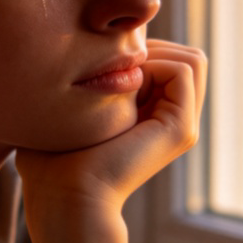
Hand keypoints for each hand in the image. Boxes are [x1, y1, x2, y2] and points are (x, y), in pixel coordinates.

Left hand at [15, 39, 206, 220]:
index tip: (98, 62)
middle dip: (150, 45)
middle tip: (111, 65)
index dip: (134, 46)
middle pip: (183, 55)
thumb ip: (77, 85)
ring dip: (156, 52)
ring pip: (193, 59)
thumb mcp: (64, 112)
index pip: (164, 56)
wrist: (62, 198)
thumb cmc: (49, 162)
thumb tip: (71, 57)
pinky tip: (125, 84)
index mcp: (150, 116)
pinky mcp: (181, 129)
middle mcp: (171, 120)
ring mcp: (180, 125)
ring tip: (121, 74)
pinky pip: (185, 69)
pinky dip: (156, 62)